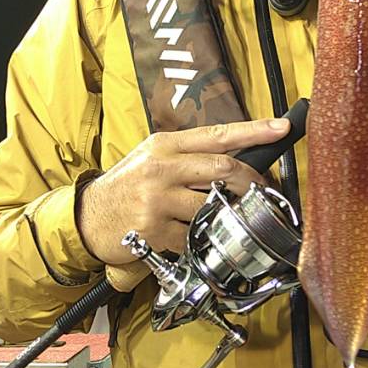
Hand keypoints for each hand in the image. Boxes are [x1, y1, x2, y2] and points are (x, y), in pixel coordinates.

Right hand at [76, 118, 290, 265]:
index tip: (280, 128)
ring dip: (219, 214)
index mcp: (164, 145)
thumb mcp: (150, 157)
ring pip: (211, 206)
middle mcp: (161, 169)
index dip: (254, 130)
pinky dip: (196, 238)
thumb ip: (187, 155)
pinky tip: (182, 234)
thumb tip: (231, 157)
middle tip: (258, 189)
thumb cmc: (124, 186)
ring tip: (207, 215)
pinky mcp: (156, 229)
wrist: (87, 217)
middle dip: (249, 182)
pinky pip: (192, 236)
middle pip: (223, 170)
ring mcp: (158, 200)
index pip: (217, 134)